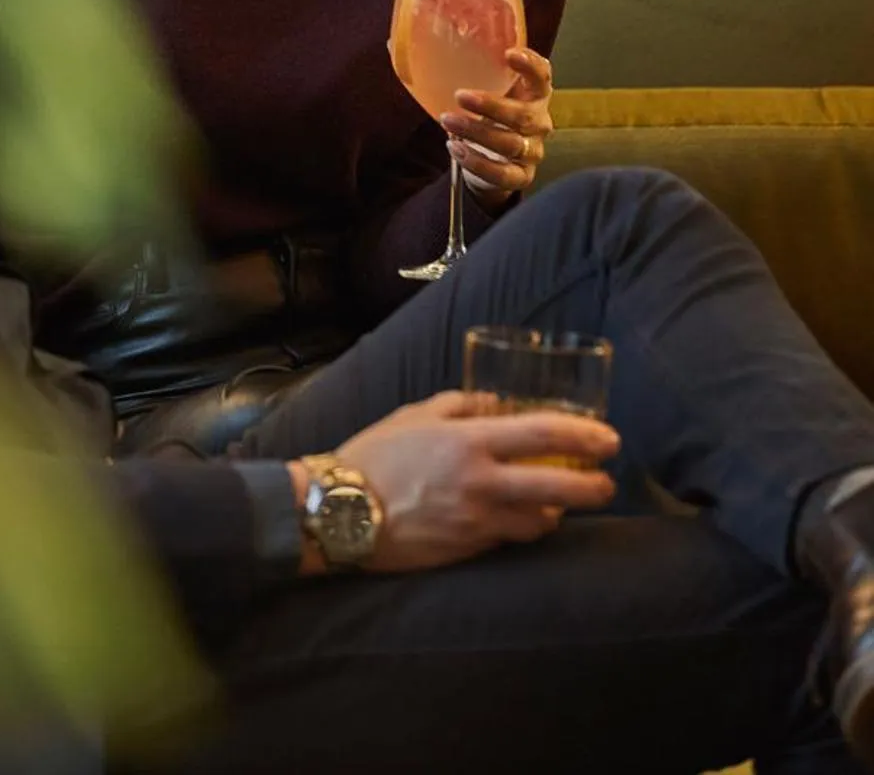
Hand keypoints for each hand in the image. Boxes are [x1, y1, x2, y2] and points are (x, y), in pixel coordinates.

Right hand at [327, 390, 616, 573]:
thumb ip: (461, 404)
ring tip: (566, 500)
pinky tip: (528, 517)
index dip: (583, 437)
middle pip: (558, 488)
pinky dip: (527, 527)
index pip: (543, 435)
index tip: (609, 439)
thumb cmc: (375, 454)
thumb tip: (498, 403)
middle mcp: (481, 483)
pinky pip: (512, 538)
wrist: (343, 512)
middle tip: (608, 480)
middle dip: (594, 487)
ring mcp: (477, 521)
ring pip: (540, 522)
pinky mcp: (469, 548)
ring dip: (561, 511)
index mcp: (469, 441)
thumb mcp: (416, 414)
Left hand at [442, 46, 552, 204]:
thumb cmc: (482, 115)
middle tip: (460, 96)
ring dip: (478, 132)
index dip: (530, 64)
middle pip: (524, 114)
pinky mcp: (521, 176)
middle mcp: (538, 121)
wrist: (488, 160)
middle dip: (492, 104)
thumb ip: (448, 66)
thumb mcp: (474, 89)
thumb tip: (394, 43)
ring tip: (447, 121)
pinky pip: (504, 173)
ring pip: (511, 143)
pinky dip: (479, 162)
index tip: (509, 53)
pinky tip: (456, 149)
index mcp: (532, 93)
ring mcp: (532, 150)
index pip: (542, 75)